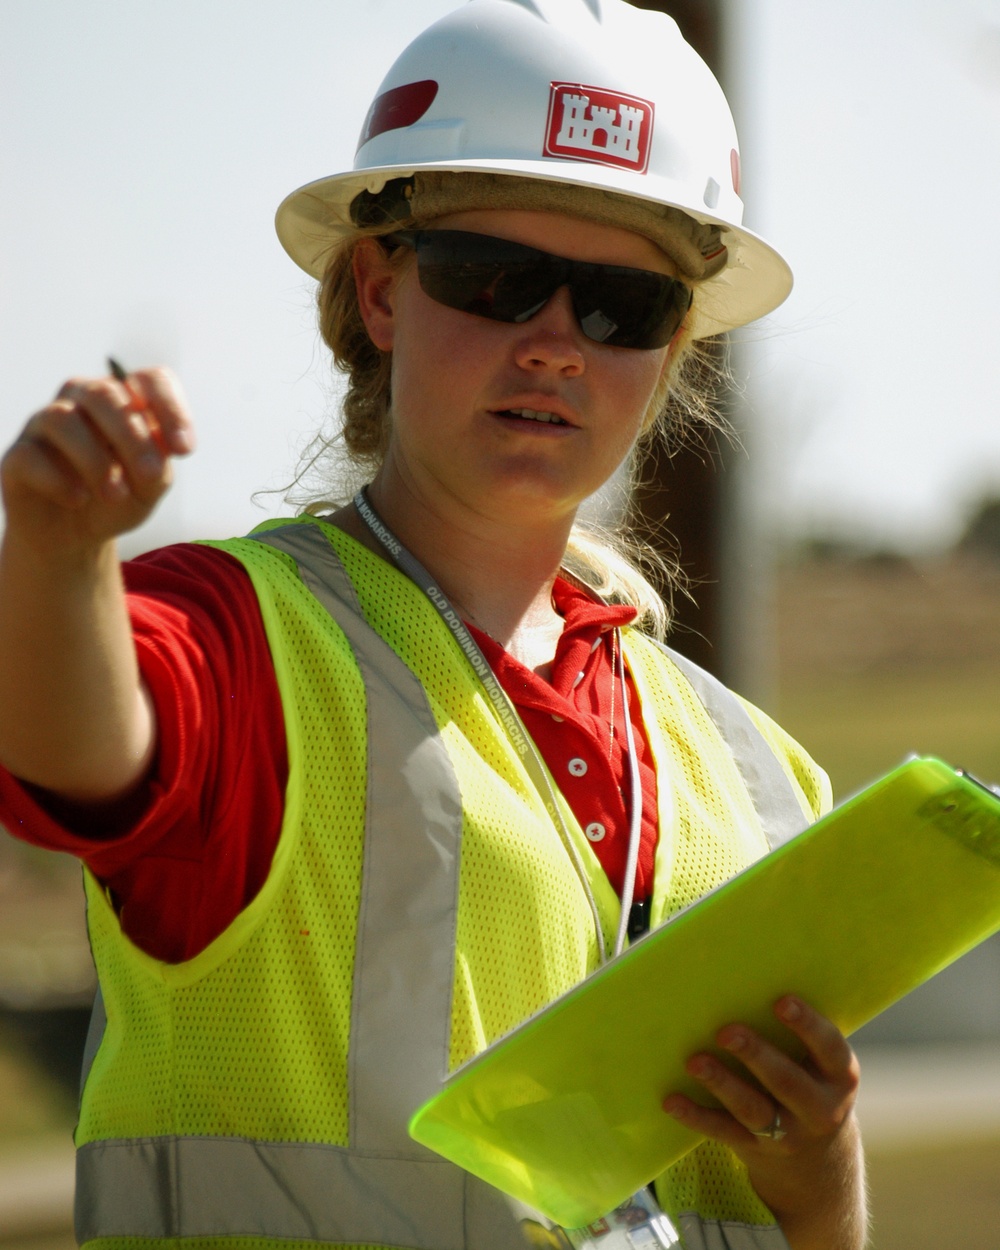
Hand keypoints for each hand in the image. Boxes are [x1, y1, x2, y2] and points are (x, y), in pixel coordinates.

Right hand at [1, 366, 194, 555]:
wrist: (74, 536)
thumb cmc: (118, 499)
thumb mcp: (150, 486)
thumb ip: (158, 464)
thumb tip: (157, 447)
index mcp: (123, 400)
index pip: (149, 380)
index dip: (171, 408)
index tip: (184, 450)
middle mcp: (81, 401)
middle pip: (104, 394)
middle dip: (133, 437)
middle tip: (151, 475)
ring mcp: (44, 424)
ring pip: (63, 418)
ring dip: (96, 460)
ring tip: (115, 494)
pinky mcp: (17, 456)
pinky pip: (32, 456)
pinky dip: (60, 480)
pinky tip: (78, 499)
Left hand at [662, 996, 865, 1249]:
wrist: (817, 1160)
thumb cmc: (808, 1079)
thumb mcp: (819, 1063)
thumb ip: (796, 1031)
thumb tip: (744, 977)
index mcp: (839, 1076)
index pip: (829, 1047)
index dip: (807, 1025)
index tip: (781, 1001)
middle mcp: (819, 1109)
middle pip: (786, 1082)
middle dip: (756, 1055)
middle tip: (726, 1031)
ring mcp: (788, 1134)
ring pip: (752, 1109)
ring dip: (722, 1084)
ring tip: (694, 1061)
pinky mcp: (755, 1149)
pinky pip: (723, 1132)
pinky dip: (696, 1116)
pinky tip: (672, 1100)